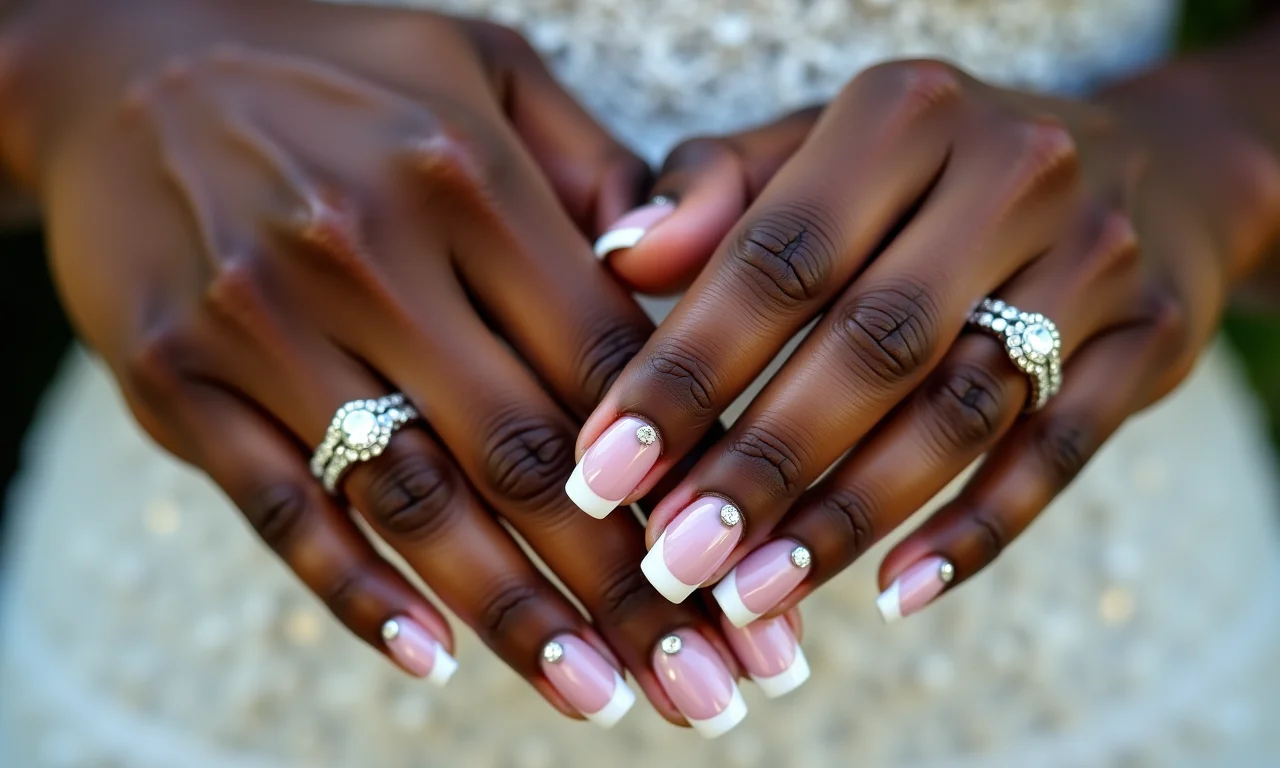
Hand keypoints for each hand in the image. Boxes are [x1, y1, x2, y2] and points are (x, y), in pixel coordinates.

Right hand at [0, 0, 759, 728]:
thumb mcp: (483, 71)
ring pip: (415, 503)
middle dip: (626, 583)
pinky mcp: (177, 381)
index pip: (603, 356)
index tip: (740, 555)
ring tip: (601, 695)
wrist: (129, 62)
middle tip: (702, 676)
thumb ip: (592, 170)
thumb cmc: (342, 72)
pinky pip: (280, 510)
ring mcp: (262, 322)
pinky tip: (432, 659)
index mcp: (463, 174)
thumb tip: (676, 276)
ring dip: (516, 616)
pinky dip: (357, 595)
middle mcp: (365, 252)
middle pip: (526, 453)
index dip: (684, 469)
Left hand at [574, 59, 1279, 621]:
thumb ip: (717, 193)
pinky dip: (976, 532)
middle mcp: (1011, 170)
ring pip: (960, 410)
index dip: (685, 370)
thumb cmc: (925, 170)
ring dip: (849, 516)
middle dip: (762, 465)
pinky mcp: (1149, 339)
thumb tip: (622, 258)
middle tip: (672, 560)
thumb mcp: (819, 146)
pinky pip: (1060, 454)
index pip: (776, 257)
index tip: (604, 467)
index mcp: (904, 113)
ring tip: (751, 595)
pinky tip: (893, 595)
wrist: (1139, 163)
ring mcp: (1095, 257)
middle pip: (871, 343)